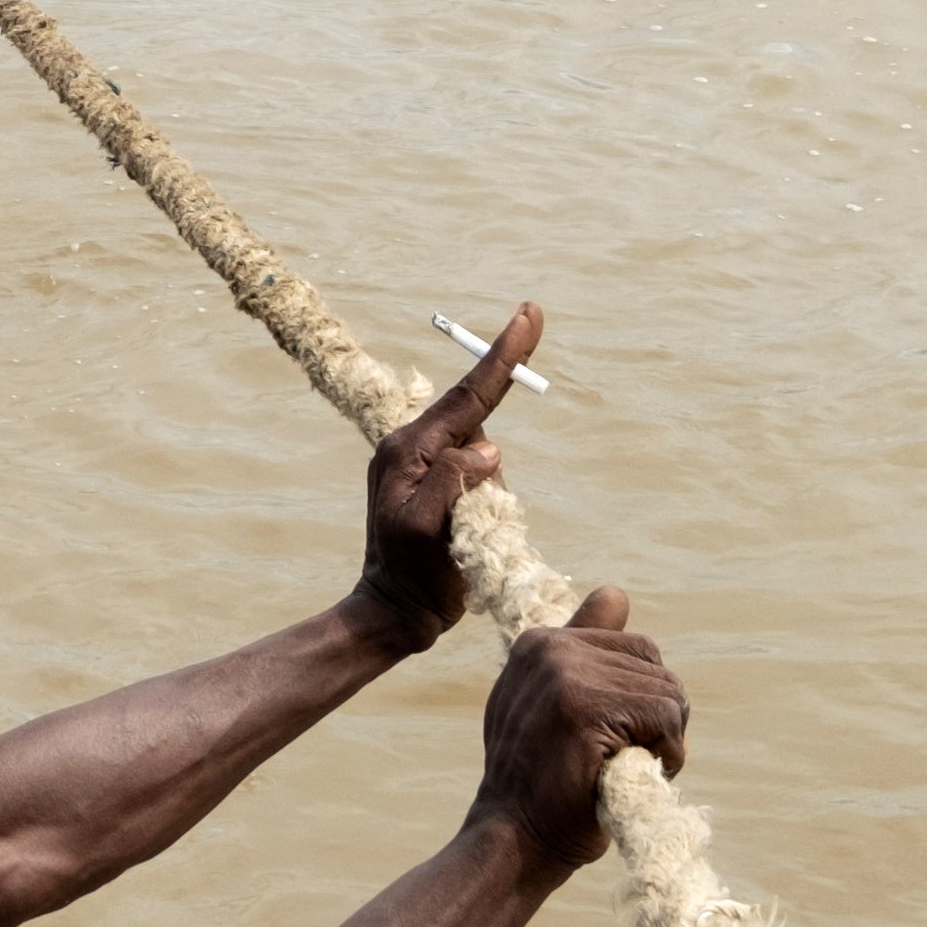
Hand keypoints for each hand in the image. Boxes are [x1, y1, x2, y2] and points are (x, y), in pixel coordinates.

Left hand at [351, 305, 538, 642]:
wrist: (396, 612)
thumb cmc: (412, 574)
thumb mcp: (427, 527)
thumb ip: (453, 479)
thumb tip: (487, 449)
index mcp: (408, 448)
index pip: (468, 395)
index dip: (503, 354)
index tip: (529, 314)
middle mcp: (414, 447)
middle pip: (476, 424)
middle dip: (488, 471)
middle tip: (469, 514)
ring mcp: (425, 466)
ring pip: (483, 455)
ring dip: (487, 492)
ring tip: (461, 536)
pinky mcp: (438, 485)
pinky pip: (478, 477)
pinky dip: (484, 501)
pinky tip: (462, 536)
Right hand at [472, 588, 686, 881]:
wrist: (515, 839)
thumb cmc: (543, 783)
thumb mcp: (550, 702)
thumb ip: (580, 651)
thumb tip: (615, 593)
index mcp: (540, 641)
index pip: (632, 645)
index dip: (636, 694)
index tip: (606, 730)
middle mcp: (550, 647)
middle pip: (656, 665)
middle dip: (656, 716)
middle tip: (619, 757)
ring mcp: (565, 675)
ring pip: (669, 694)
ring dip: (663, 741)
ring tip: (620, 769)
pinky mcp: (585, 708)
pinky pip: (666, 719)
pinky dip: (666, 755)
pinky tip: (628, 776)